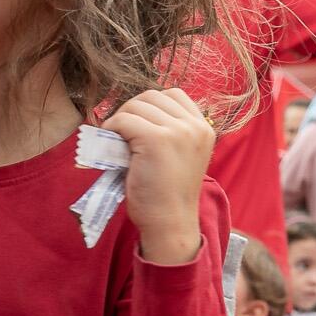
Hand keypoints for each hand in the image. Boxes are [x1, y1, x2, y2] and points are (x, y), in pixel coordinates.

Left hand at [104, 89, 214, 264]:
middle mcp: (195, 126)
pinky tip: (111, 146)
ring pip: (135, 105)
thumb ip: (172, 130)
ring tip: (118, 142)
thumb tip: (137, 111)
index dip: (150, 106)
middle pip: (152, 95)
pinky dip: (110, 129)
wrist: (170, 221)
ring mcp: (178, 131)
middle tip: (123, 134)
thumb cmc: (169, 192)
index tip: (140, 126)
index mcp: (205, 128)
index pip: (173, 94)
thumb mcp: (181, 154)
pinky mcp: (156, 140)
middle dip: (132, 110)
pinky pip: (123, 120)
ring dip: (120, 120)